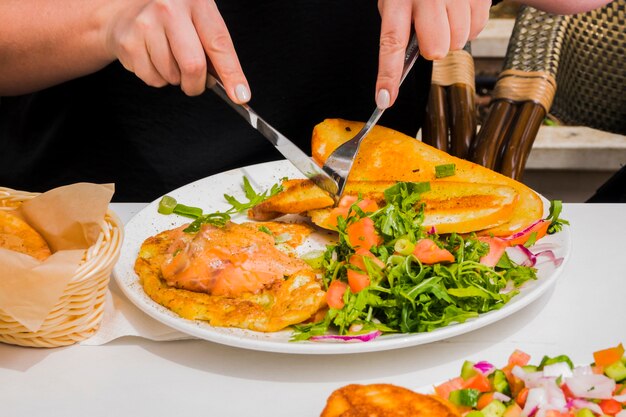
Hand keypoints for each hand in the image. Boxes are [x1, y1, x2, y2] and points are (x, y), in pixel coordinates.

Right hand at [104, 0, 249, 100]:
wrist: (126, 10)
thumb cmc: (171, 18)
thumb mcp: (198, 20)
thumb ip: (215, 48)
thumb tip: (233, 87)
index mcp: (195, 1)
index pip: (219, 44)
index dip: (232, 74)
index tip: (240, 95)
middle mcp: (169, 9)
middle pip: (193, 66)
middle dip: (197, 84)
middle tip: (196, 82)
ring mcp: (145, 24)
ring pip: (172, 76)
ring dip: (175, 78)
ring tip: (169, 58)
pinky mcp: (128, 42)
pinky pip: (152, 79)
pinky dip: (158, 78)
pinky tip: (153, 58)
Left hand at [375, 0, 490, 108]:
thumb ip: (399, 27)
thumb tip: (403, 64)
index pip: (391, 42)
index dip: (388, 74)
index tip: (385, 99)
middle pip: (435, 49)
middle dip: (432, 48)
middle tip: (429, 30)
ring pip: (458, 43)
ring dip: (452, 36)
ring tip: (446, 15)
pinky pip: (477, 30)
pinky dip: (469, 26)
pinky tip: (460, 10)